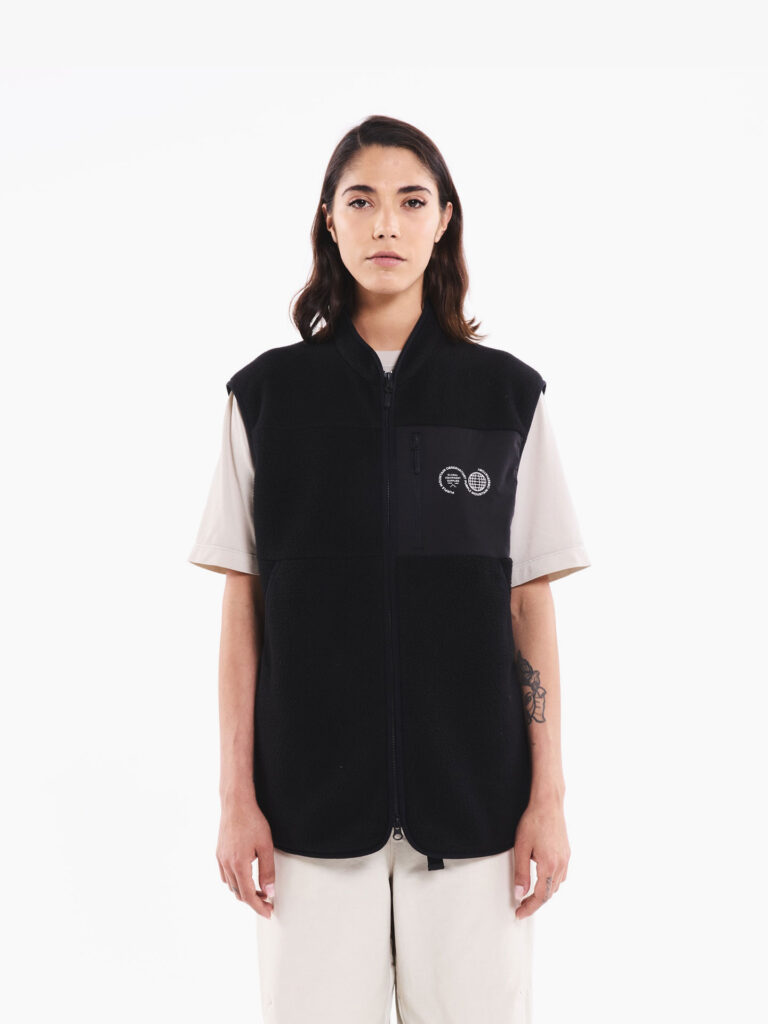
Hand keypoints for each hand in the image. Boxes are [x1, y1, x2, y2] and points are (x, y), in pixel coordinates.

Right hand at [216, 792, 275, 918]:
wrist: (236, 803)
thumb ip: (268, 871)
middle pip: (239, 893)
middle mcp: (227, 864)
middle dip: (253, 900)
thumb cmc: (252, 821)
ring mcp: (221, 859)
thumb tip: (269, 891)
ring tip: (259, 890)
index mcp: (239, 865)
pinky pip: (225, 875)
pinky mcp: (219, 853)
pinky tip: (244, 877)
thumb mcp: (266, 846)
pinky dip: (235, 881)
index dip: (259, 907)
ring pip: (231, 885)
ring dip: (244, 891)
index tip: (269, 912)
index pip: (249, 895)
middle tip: (267, 901)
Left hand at [512, 795, 569, 919]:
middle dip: (536, 902)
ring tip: (530, 895)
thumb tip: (519, 893)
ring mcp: (566, 858)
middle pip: (550, 893)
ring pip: (556, 885)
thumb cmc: (533, 821)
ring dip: (544, 893)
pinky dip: (552, 882)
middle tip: (522, 906)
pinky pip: (561, 874)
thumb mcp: (521, 847)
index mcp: (549, 865)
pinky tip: (543, 878)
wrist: (548, 803)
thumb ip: (521, 873)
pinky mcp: (566, 852)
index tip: (519, 913)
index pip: (540, 896)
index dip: (530, 907)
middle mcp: (561, 865)